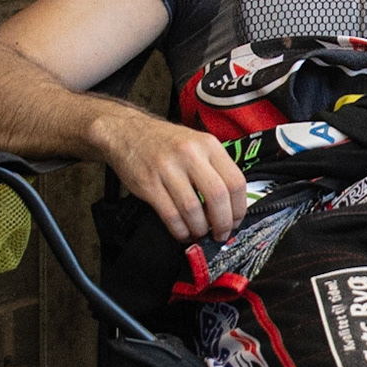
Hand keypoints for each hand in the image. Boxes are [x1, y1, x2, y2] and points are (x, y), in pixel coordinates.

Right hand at [93, 109, 249, 242]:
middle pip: (218, 197)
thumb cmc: (165, 142)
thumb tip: (232, 204)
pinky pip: (170, 215)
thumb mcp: (197, 143)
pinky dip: (180, 230)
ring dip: (200, 228)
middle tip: (221, 233)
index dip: (239, 208)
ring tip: (201, 233)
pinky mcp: (148, 184)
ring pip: (193, 209)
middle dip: (223, 222)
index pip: (236, 181)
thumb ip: (215, 168)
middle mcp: (190, 155)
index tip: (237, 220)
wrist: (126, 132)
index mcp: (208, 145)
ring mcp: (167, 169)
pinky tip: (183, 232)